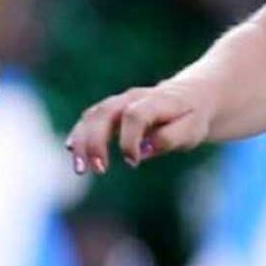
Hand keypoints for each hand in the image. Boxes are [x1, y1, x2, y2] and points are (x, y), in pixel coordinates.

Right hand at [66, 77, 213, 173]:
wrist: (194, 95)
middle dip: (96, 142)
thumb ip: (170, 138)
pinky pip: (90, 118)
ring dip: (82, 140)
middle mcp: (133, 98)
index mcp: (156, 101)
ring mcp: (120, 102)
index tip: (132, 163)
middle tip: (97, 170)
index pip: (134, 116)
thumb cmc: (194, 117)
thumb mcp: (193, 130)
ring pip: (93, 115)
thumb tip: (144, 150)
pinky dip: (79, 133)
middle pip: (105, 113)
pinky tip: (71, 150)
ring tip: (79, 169)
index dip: (129, 139)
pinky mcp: (113, 110)